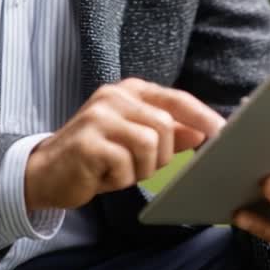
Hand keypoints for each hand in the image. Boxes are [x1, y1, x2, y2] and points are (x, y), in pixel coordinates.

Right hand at [24, 77, 225, 211]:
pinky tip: (102, 175)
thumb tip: (203, 132)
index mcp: (129, 91)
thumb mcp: (135, 143)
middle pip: (165, 126)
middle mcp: (114, 96)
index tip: (224, 133)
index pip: (176, 99)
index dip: (202, 116)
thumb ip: (168, 134)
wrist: (46, 173)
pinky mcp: (87, 141)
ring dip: (139, 169)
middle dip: (159, 156)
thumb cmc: (97, 157)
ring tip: (117, 170)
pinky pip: (126, 164)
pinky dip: (120, 178)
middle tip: (136, 166)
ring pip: (149, 145)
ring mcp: (99, 116)